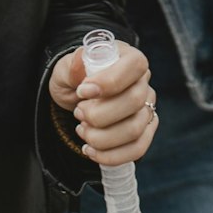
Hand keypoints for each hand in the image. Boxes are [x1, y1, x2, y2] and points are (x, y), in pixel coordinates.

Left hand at [48, 40, 158, 165]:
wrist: (78, 97)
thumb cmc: (75, 78)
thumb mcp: (66, 68)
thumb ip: (72, 66)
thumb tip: (79, 60)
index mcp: (129, 58)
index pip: (134, 66)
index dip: (109, 82)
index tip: (82, 92)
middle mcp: (143, 82)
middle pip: (135, 102)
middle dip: (100, 114)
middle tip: (78, 112)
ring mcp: (146, 108)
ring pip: (135, 130)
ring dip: (102, 137)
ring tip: (82, 130)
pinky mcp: (144, 131)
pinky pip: (137, 149)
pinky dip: (111, 155)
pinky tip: (90, 150)